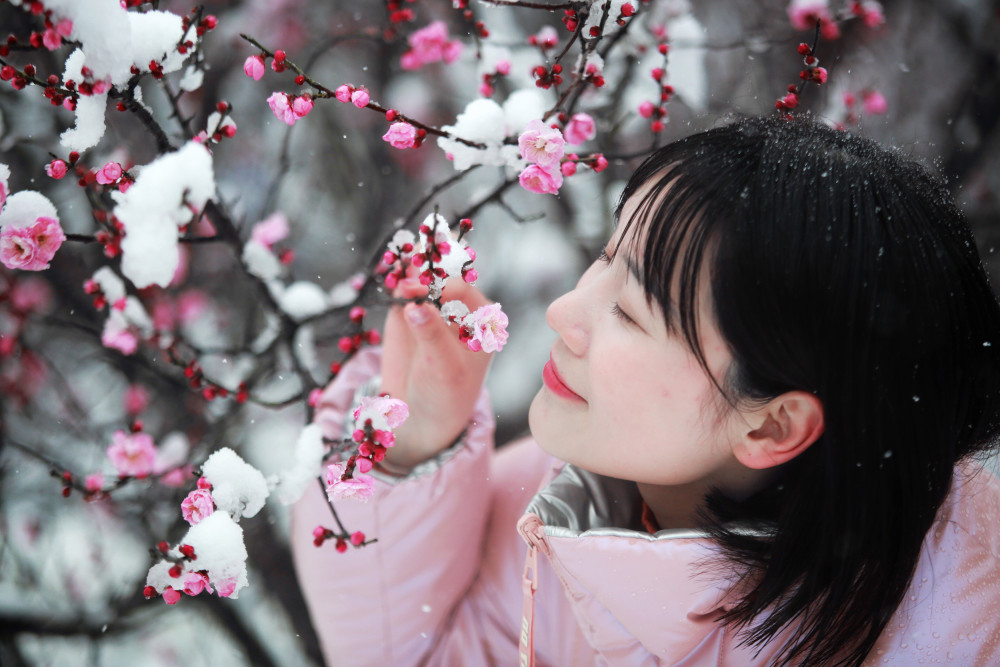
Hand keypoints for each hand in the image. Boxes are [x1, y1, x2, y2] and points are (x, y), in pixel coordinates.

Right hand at [379, 276, 492, 468]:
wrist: (419, 415)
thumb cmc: (444, 394)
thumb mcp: (444, 369)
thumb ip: (432, 336)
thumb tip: (416, 306)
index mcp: (480, 320)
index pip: (463, 291)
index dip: (443, 287)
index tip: (424, 293)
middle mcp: (458, 308)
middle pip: (440, 279)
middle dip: (423, 276)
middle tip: (407, 285)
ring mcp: (431, 307)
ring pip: (419, 280)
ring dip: (408, 273)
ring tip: (399, 278)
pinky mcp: (405, 311)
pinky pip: (400, 290)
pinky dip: (394, 282)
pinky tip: (390, 280)